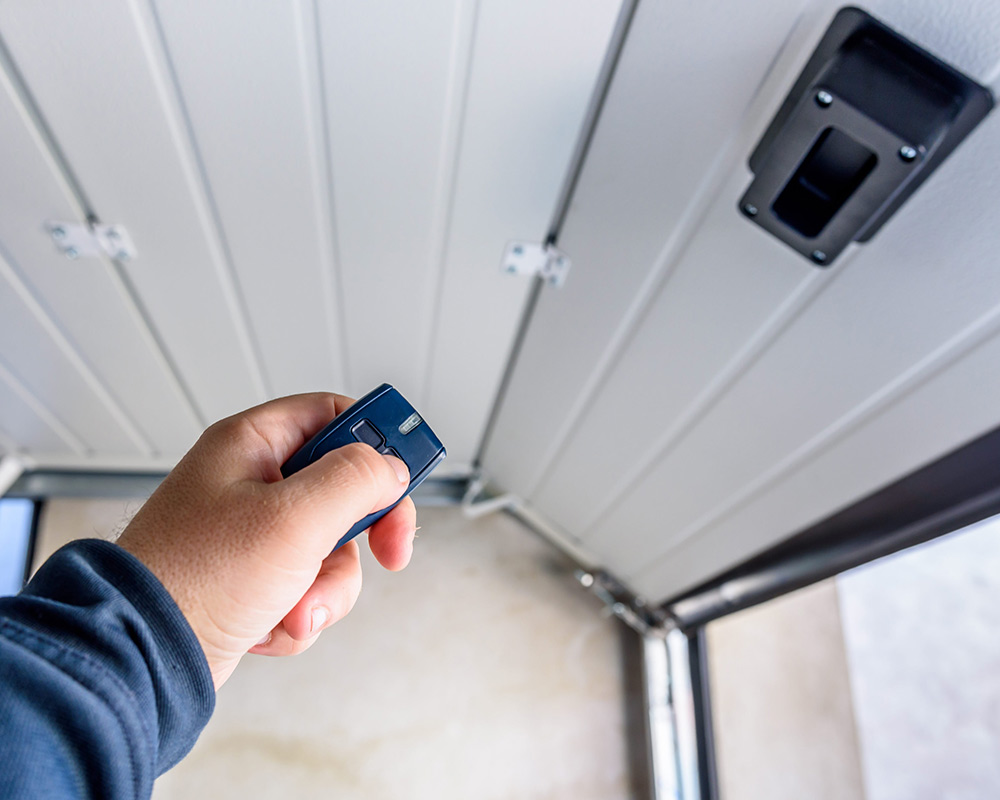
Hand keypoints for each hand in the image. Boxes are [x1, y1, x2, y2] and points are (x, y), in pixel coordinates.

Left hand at [117, 393, 415, 688]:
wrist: (143, 658)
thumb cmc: (195, 579)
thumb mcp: (293, 518)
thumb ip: (355, 480)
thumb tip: (391, 468)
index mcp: (252, 445)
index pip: (333, 415)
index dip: (377, 440)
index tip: (408, 472)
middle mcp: (252, 483)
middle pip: (344, 488)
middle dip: (361, 534)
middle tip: (388, 551)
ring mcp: (253, 534)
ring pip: (332, 548)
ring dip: (326, 586)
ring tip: (294, 607)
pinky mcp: (254, 580)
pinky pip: (309, 586)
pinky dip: (300, 612)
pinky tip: (271, 625)